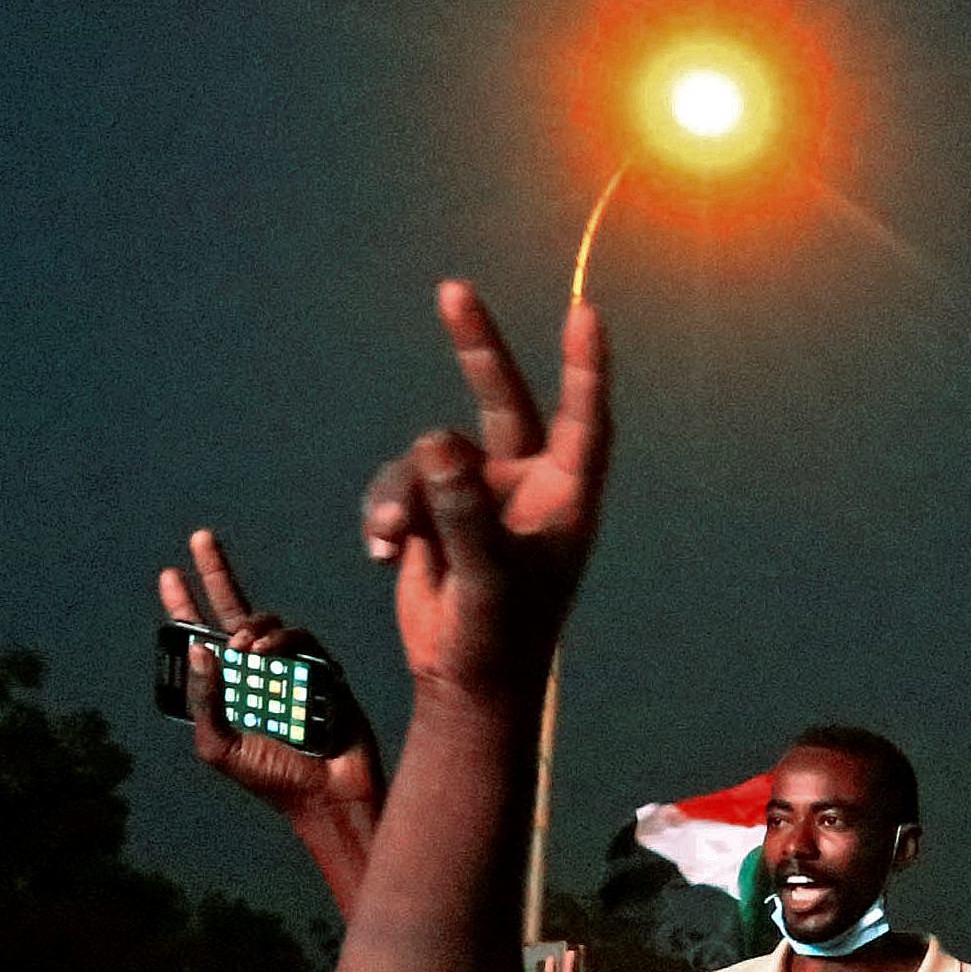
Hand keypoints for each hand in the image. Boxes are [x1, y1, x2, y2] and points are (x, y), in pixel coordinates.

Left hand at [157, 529, 383, 818]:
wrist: (327, 795)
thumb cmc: (273, 779)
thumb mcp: (219, 746)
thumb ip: (205, 699)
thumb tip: (201, 647)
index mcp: (229, 685)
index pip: (201, 638)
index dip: (183, 607)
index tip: (168, 575)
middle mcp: (258, 669)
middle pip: (234, 609)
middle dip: (215, 572)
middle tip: (199, 537)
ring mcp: (291, 667)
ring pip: (266, 623)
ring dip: (248, 626)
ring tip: (240, 648)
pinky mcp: (322, 669)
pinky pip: (299, 640)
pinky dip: (278, 641)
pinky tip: (262, 655)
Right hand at [360, 283, 610, 701]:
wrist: (463, 683)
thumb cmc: (496, 638)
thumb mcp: (485, 577)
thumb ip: (465, 511)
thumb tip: (439, 438)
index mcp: (565, 499)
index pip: (583, 420)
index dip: (584, 368)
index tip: (586, 312)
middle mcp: (526, 487)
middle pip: (503, 399)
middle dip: (476, 346)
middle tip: (454, 289)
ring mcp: (478, 495)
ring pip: (426, 456)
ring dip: (402, 494)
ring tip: (395, 541)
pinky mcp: (437, 511)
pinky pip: (398, 483)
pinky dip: (385, 512)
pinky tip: (384, 552)